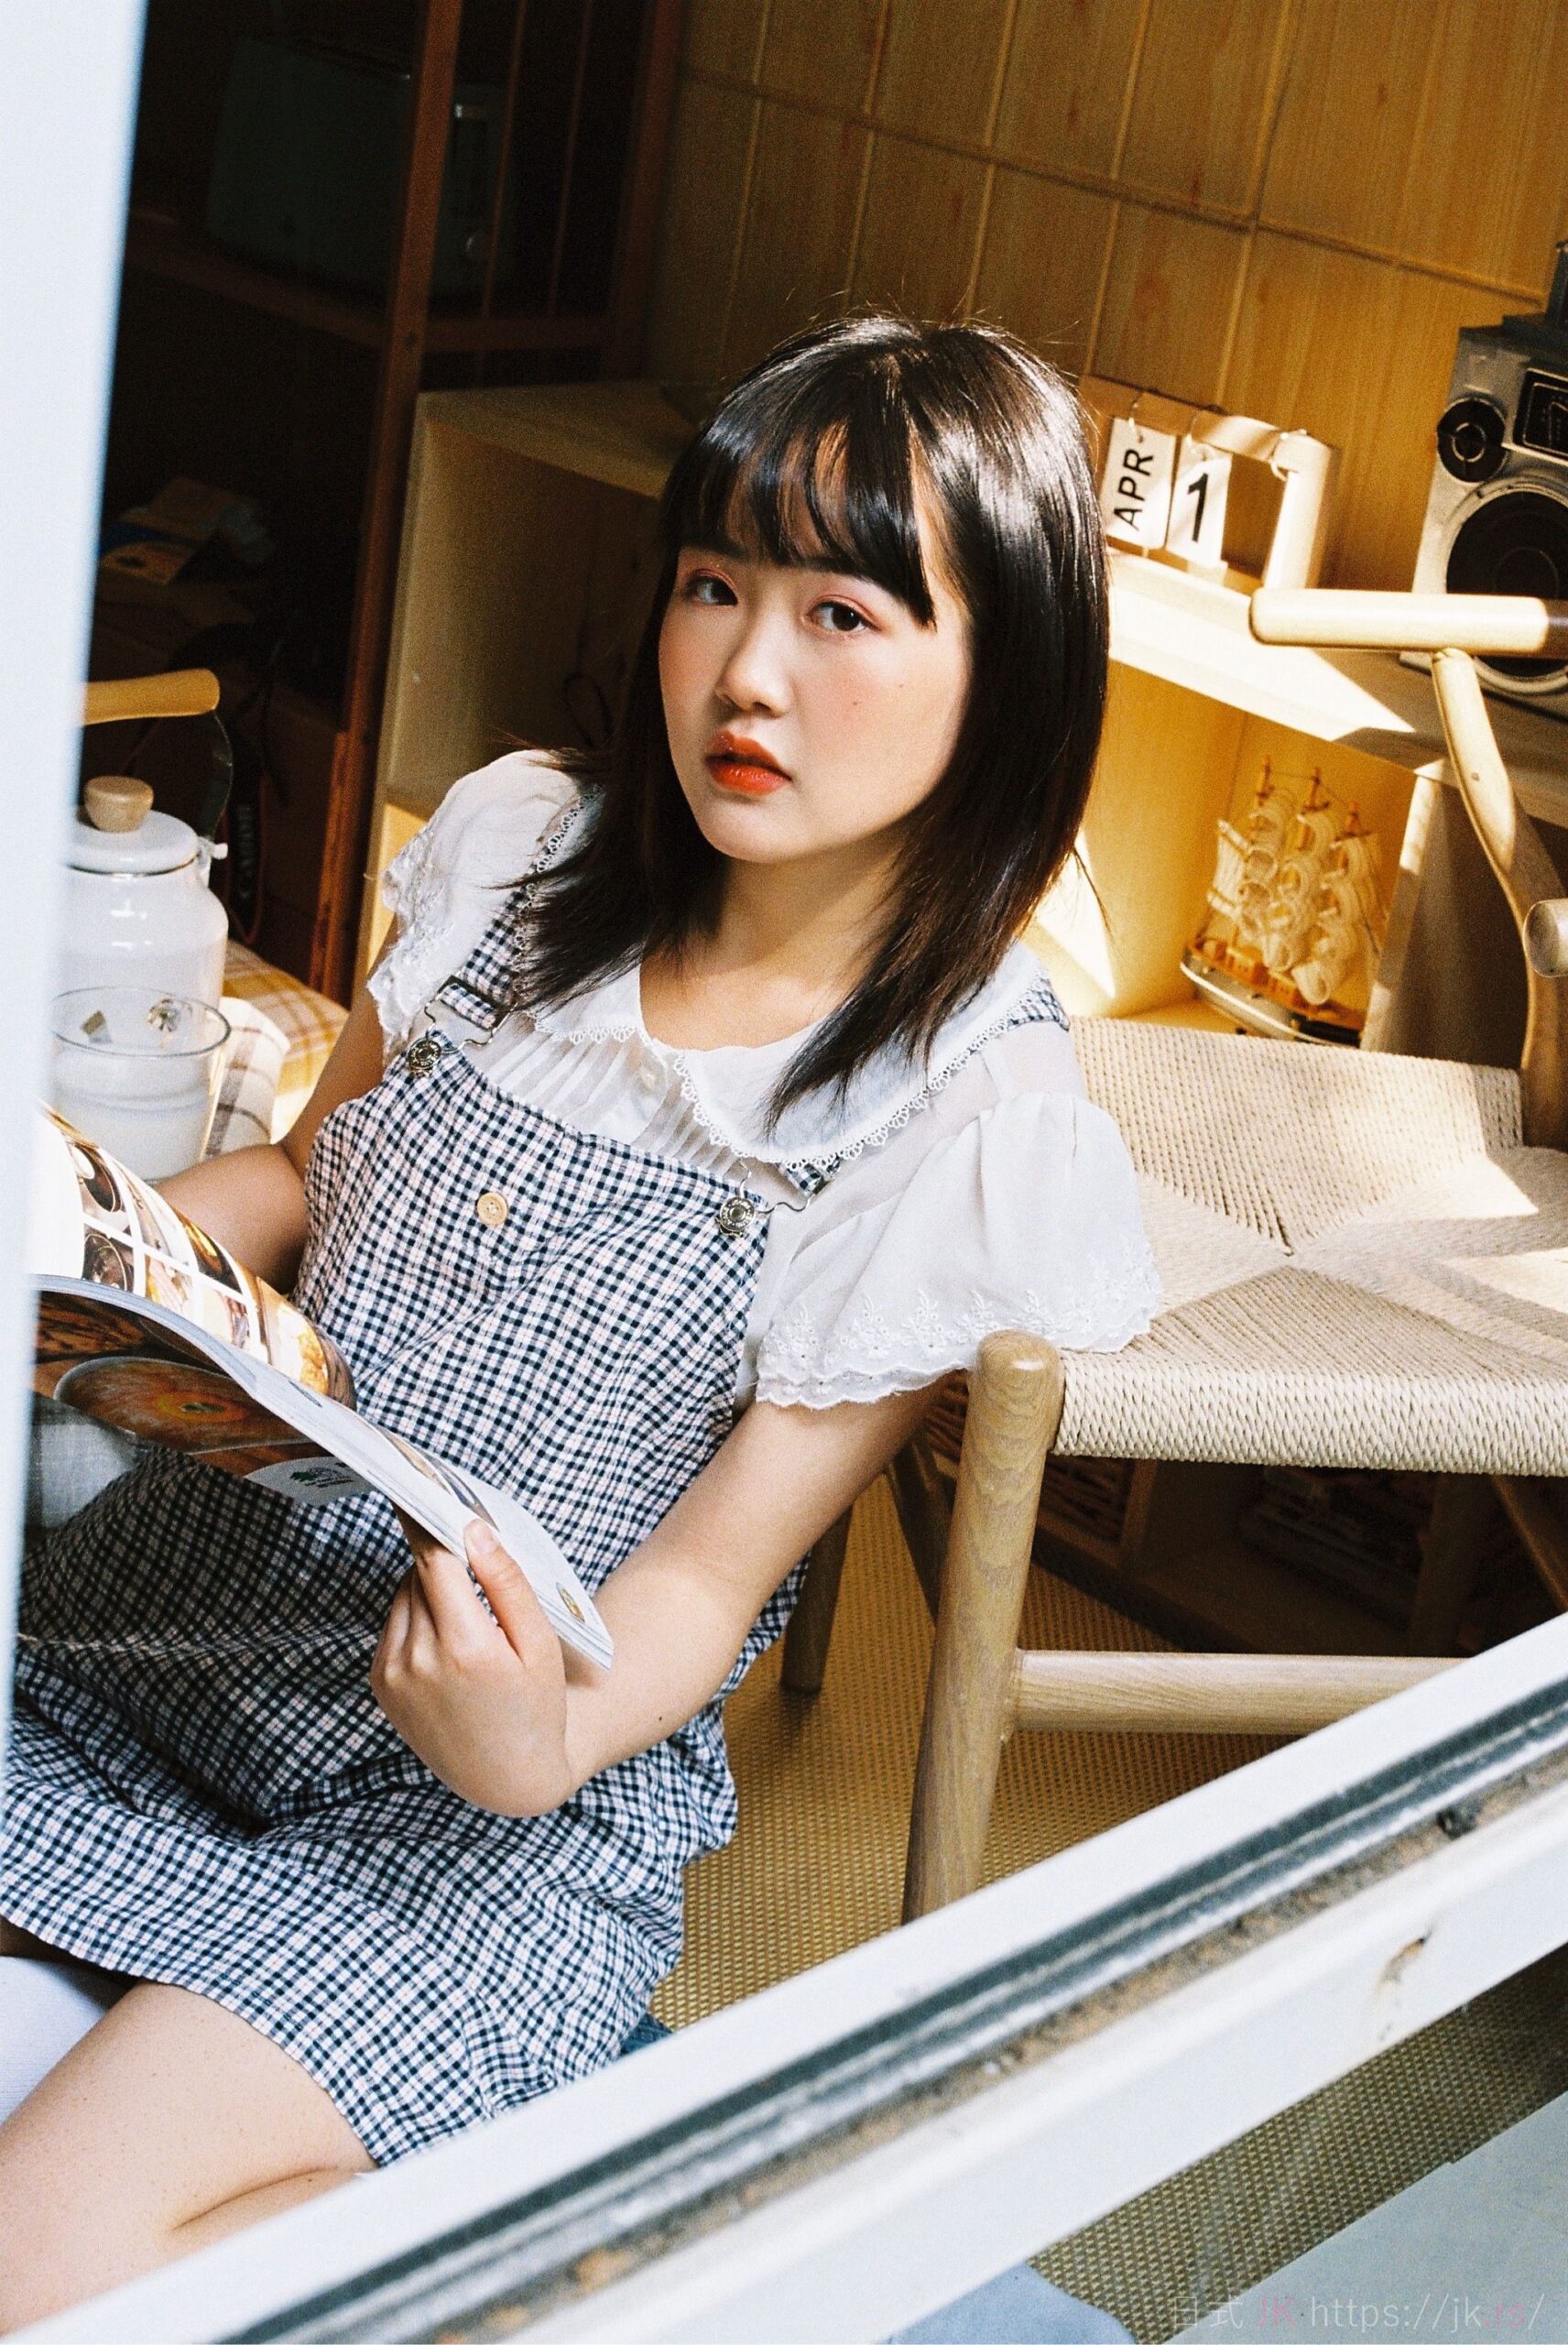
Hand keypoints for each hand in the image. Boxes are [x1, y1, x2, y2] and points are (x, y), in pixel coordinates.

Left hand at [370, 1514, 571, 1814]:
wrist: (506, 1777)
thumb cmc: (535, 1705)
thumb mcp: (538, 1642)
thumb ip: (505, 1581)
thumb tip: (472, 1528)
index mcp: (465, 1648)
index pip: (433, 1558)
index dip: (430, 1518)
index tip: (421, 1482)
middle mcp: (417, 1661)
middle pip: (419, 1573)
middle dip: (444, 1558)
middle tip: (473, 1556)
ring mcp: (392, 1675)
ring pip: (403, 1595)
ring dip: (431, 1588)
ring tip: (470, 1617)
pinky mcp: (379, 1684)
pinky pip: (394, 1624)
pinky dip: (418, 1617)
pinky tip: (450, 1641)